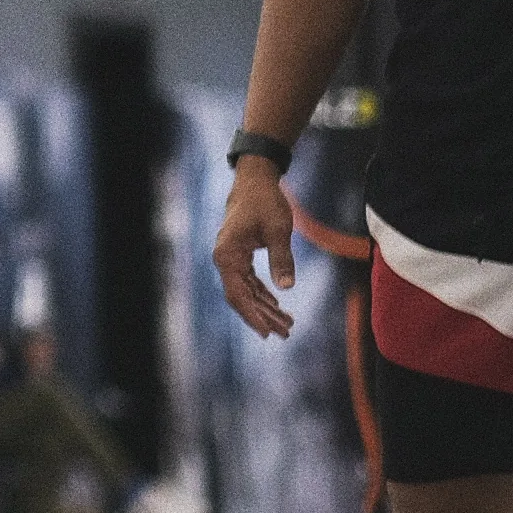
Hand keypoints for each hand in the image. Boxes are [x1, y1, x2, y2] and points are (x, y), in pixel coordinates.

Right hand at [211, 159, 298, 339]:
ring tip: (287, 324)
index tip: (267, 333)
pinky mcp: (240, 256)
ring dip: (265, 307)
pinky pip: (250, 282)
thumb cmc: (265, 202)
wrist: (255, 180)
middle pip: (242, 297)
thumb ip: (282, 259)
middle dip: (264, 316)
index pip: (238, 295)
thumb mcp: (278, 230)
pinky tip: (277, 305)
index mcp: (228, 255)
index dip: (253, 315)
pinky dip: (263, 294)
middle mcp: (225, 260)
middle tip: (286, 333)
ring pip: (247, 292)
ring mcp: (231, 258)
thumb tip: (287, 287)